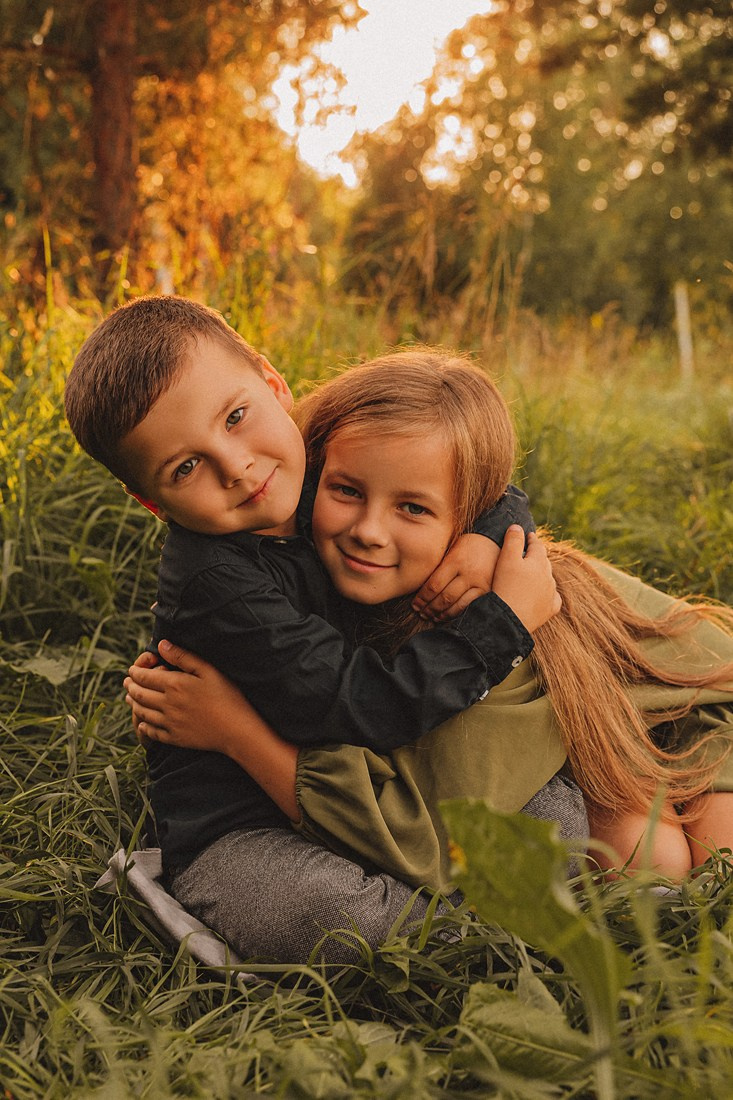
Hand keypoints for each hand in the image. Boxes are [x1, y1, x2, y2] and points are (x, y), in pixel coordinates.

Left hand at [124, 640, 300, 821]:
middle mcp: (167, 704)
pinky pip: (151, 732)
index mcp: (174, 684)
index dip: (135, 672)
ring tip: (130, 699)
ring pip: (142, 713)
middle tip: (127, 683)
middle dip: (130, 687)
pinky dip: (143, 726)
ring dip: (133, 704)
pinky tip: (142, 723)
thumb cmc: (227, 695)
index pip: (144, 677)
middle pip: (139, 695)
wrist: (236, 729)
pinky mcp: (174, 738)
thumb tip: (161, 644)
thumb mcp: (208, 670)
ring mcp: (169, 723)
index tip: (132, 670)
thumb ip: (183, 656)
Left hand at [412, 533, 500, 620]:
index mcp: (455, 560)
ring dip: (442, 614)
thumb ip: (440, 566)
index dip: (422, 598)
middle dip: (430, 608)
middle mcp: (468, 573)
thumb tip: (421, 586)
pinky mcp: (489, 591)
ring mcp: (480, 584)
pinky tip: (448, 616)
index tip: (415, 604)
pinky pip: (471, 607)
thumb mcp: (453, 548)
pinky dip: (458, 614)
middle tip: (421, 613)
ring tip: (432, 617)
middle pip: (444, 597)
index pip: (434, 585)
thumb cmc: (469, 545)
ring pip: (457, 606)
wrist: (496, 540)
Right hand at [491, 527, 560, 632]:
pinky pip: (553, 598)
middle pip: (544, 561)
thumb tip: (517, 526)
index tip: (528, 535)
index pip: (537, 545)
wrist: (509, 619)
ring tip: (534, 573)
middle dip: (537, 555)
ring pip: (548, 579)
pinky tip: (544, 595)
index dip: (531, 539)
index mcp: (538, 562)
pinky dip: (548, 594)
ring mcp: (550, 593)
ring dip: (542, 574)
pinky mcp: (549, 609)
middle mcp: (548, 576)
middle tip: (530, 552)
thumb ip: (513, 541)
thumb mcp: (506, 559)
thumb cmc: (506, 587)